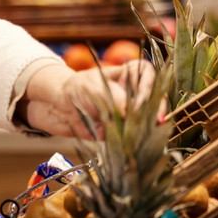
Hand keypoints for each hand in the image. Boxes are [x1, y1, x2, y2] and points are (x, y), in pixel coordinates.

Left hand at [22, 59, 157, 138]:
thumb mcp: (91, 86)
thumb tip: (129, 112)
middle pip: (156, 98)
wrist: (60, 108)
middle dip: (158, 109)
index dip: (148, 85)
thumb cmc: (77, 88)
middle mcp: (134, 93)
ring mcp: (132, 112)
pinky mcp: (126, 130)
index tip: (142, 99)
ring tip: (146, 132)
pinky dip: (139, 139)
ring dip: (150, 125)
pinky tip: (137, 144)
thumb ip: (111, 96)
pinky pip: (138, 135)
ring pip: (150, 118)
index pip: (147, 73)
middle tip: (156, 121)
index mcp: (127, 75)